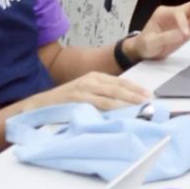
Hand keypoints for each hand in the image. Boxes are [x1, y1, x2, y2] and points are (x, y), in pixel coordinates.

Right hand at [32, 72, 148, 111]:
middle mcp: (92, 79)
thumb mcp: (86, 93)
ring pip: (112, 94)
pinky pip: (99, 103)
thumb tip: (126, 104)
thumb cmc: (65, 102)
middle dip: (136, 94)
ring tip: (141, 106)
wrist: (39, 105)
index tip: (149, 95)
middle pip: (120, 87)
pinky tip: (122, 111)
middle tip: (150, 101)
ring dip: (128, 100)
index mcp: (96, 77)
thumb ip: (102, 95)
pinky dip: (113, 107)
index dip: (136, 88)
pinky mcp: (78, 97)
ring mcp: (84, 87)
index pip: (121, 81)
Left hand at [129, 2, 189, 62]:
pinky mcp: (189, 28)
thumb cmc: (144, 44)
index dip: (184, 22)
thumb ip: (165, 37)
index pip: (179, 12)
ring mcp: (183, 20)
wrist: (144, 50)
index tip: (186, 35)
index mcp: (164, 13)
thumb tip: (183, 34)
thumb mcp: (150, 42)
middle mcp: (175, 13)